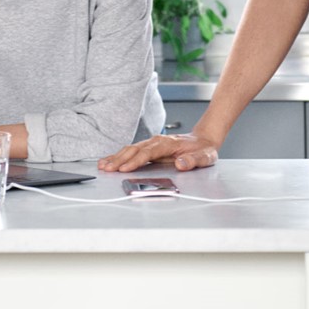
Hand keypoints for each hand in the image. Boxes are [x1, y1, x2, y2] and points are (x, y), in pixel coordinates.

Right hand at [98, 132, 219, 172]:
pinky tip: (109, 161)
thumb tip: (181, 163)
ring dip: (116, 158)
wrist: (203, 140)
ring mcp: (151, 144)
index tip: (125, 168)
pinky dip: (119, 156)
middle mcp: (157, 141)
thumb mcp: (205, 157)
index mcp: (168, 144)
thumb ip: (194, 161)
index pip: (149, 152)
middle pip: (135, 149)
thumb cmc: (203, 149)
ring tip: (103, 166)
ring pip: (130, 149)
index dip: (136, 160)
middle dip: (120, 159)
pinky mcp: (148, 149)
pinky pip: (131, 152)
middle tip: (107, 169)